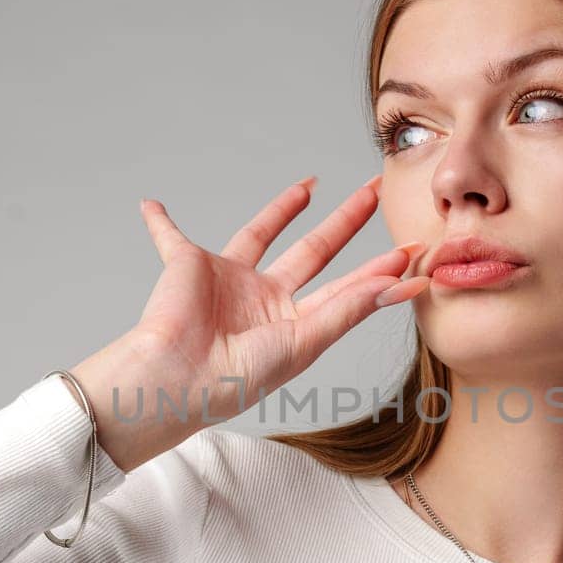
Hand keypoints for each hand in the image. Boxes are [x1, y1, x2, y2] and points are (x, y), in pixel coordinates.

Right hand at [71, 175, 429, 470]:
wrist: (178, 377)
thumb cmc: (236, 377)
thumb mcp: (304, 343)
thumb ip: (349, 309)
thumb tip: (397, 284)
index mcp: (293, 322)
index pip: (346, 287)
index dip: (379, 269)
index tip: (411, 251)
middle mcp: (265, 299)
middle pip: (315, 250)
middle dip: (346, 221)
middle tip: (373, 192)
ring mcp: (229, 280)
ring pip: (262, 232)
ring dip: (282, 209)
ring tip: (308, 184)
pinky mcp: (188, 263)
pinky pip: (169, 237)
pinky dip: (159, 222)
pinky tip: (151, 205)